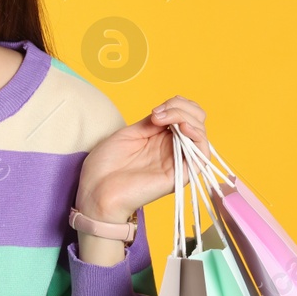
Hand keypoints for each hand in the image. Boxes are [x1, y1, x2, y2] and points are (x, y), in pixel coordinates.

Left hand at [76, 95, 208, 220]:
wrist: (95, 190)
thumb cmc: (105, 166)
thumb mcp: (130, 134)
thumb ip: (152, 123)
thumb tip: (168, 112)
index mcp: (161, 140)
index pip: (185, 115)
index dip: (177, 105)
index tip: (155, 110)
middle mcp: (173, 151)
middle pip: (197, 122)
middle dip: (182, 108)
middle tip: (158, 114)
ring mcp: (177, 163)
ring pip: (200, 136)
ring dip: (188, 119)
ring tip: (167, 120)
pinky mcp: (179, 176)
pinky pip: (201, 157)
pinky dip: (198, 138)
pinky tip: (183, 129)